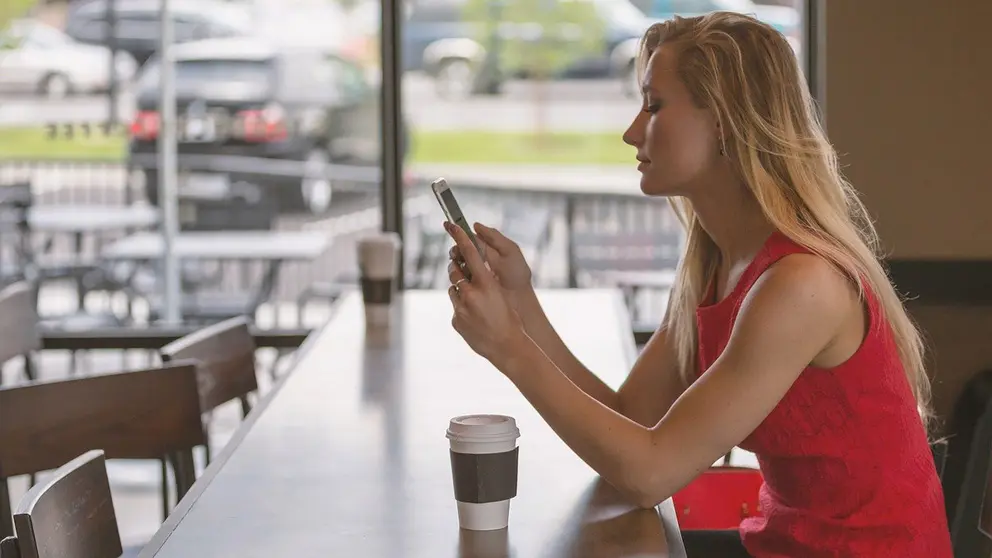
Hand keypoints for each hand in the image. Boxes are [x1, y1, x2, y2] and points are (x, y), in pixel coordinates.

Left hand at [444, 221, 528, 369]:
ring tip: (475, 300)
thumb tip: (474, 269)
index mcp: (486, 284)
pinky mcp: (456, 320)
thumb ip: (486, 281)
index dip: (459, 237)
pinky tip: (475, 317)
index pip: (469, 253)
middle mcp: (470, 294)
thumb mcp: (501, 294)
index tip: (450, 225)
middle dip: (456, 266)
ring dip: (460, 289)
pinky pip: (456, 307)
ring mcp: (461, 308)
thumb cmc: (511, 319)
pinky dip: (462, 307)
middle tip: (459, 264)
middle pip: (454, 270)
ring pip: (453, 289)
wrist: (508, 347)